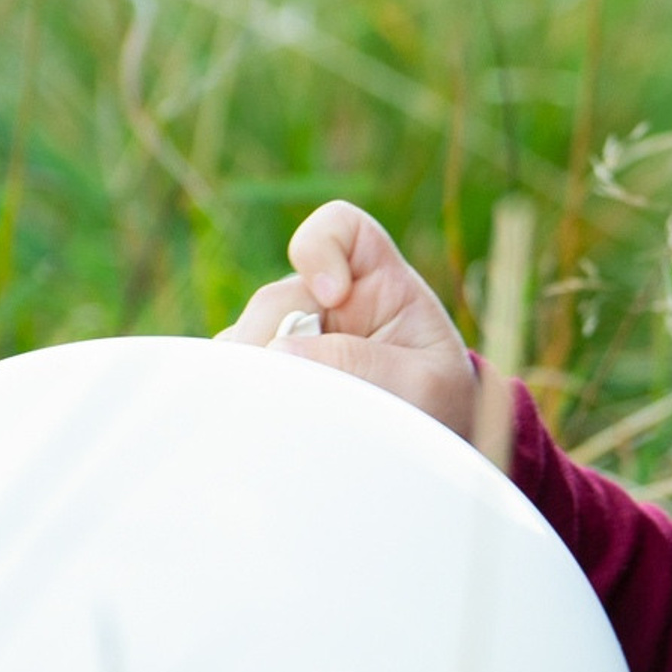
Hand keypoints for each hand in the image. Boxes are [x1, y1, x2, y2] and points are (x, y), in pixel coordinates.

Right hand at [217, 201, 477, 444]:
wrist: (426, 444)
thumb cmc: (436, 403)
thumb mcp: (420, 384)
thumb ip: (362, 362)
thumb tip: (278, 352)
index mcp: (378, 282)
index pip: (340, 228)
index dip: (321, 247)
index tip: (333, 296)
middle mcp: (326, 301)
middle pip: (275, 298)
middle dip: (274, 342)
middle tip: (289, 389)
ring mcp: (292, 334)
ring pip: (246, 339)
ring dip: (257, 376)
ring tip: (289, 417)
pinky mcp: (268, 371)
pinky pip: (235, 373)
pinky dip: (244, 396)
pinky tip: (268, 422)